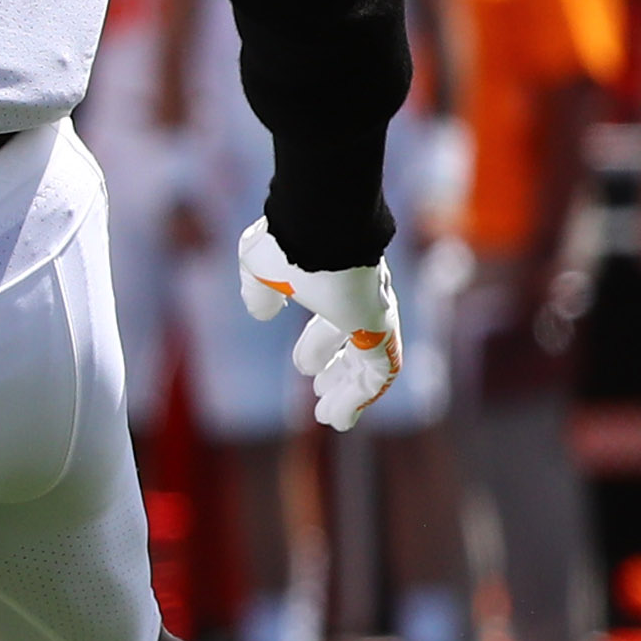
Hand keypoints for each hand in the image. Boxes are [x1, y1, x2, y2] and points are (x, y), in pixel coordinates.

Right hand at [236, 217, 401, 430]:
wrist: (320, 223)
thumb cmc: (289, 241)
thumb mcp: (260, 268)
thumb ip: (259, 291)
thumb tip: (261, 311)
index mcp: (335, 283)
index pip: (338, 321)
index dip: (321, 347)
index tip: (305, 369)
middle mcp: (360, 298)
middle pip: (358, 342)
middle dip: (340, 369)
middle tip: (320, 389)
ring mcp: (375, 312)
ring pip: (371, 363)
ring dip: (350, 392)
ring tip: (329, 416)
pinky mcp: (381, 326)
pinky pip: (379, 372)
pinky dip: (359, 397)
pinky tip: (339, 417)